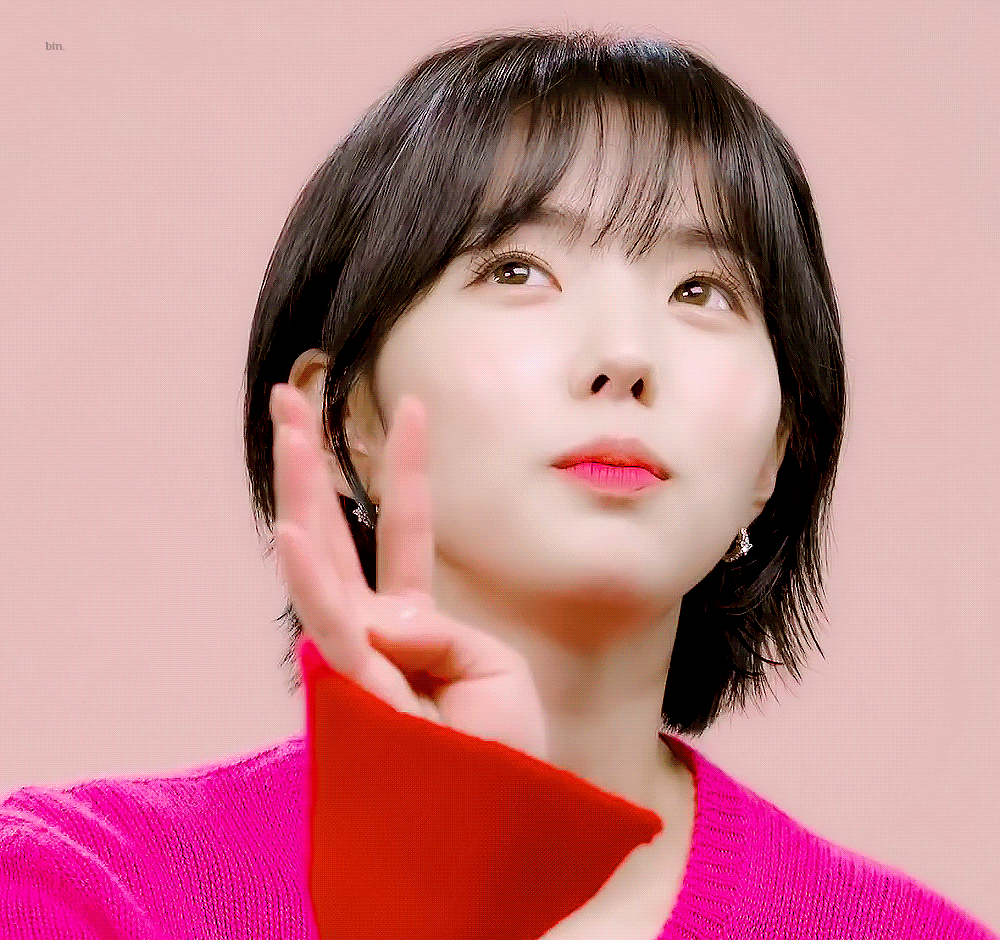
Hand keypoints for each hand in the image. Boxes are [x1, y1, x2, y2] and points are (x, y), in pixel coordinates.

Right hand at [269, 382, 547, 761]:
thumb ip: (440, 628)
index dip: (407, 467)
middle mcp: (373, 632)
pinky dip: (311, 584)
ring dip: (302, 493)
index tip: (413, 405)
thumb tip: (383, 616)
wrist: (501, 826)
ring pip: (321, 565)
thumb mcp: (492, 667)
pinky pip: (332, 633)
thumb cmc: (501, 755)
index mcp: (413, 622)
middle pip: (340, 531)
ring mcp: (358, 660)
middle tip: (290, 398)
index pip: (406, 528)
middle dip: (313, 464)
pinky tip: (290, 533)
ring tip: (287, 426)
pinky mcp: (357, 694)